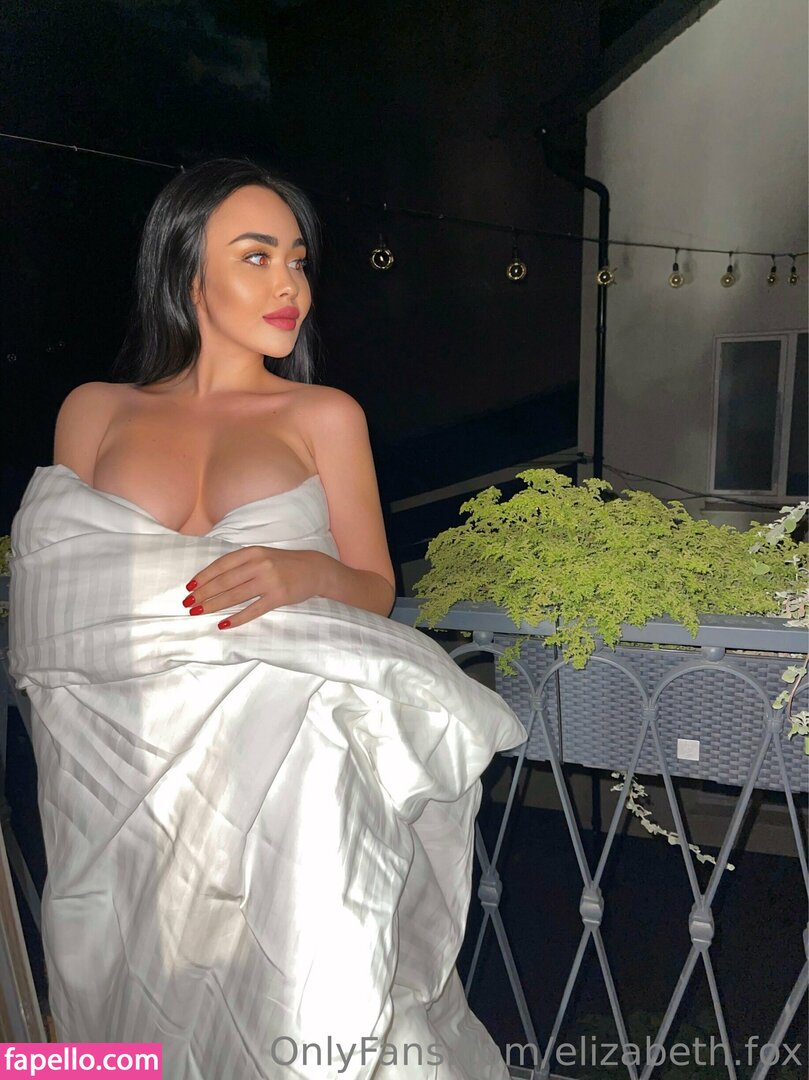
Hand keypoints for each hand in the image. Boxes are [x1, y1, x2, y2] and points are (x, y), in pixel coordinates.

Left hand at [182, 546, 323, 628]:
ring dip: (213, 605)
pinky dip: (236, 618)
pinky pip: (253, 610)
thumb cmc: (283, 563)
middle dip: (203, 593)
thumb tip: (213, 579)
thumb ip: (241, 564)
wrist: (314, 569)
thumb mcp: (261, 556)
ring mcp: (269, 581)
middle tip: (188, 604)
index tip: (189, 587)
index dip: (203, 576)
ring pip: (235, 595)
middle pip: (225, 581)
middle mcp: (259, 565)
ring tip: (198, 612)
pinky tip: (223, 624)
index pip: (221, 565)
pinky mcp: (278, 597)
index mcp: (252, 552)